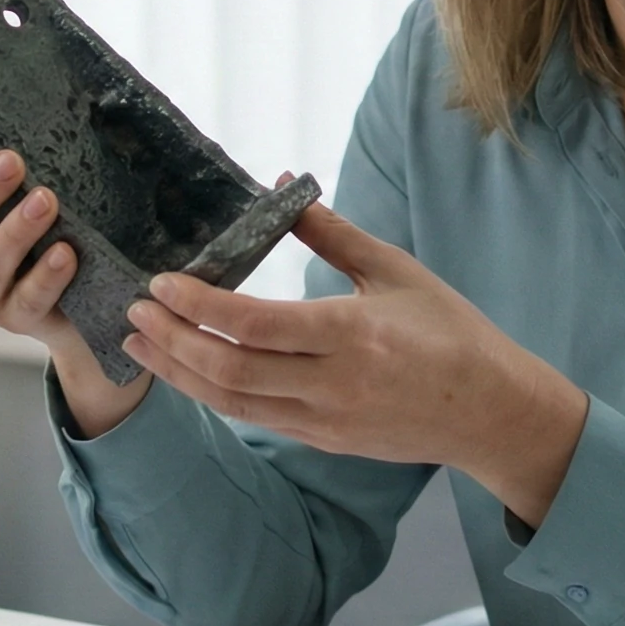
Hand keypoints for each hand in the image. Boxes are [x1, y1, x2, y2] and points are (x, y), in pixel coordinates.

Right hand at [0, 128, 151, 432]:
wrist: (67, 300)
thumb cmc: (35, 231)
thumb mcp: (14, 195)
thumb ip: (6, 166)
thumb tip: (25, 104)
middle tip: (12, 161)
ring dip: (15, 231)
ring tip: (45, 201)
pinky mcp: (14, 320)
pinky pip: (28, 299)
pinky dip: (46, 276)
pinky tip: (65, 253)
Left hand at [117, 200, 590, 524]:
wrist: (490, 412)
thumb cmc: (450, 332)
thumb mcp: (396, 271)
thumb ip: (333, 234)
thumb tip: (282, 185)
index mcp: (354, 334)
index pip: (256, 324)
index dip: (200, 306)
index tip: (162, 283)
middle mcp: (334, 383)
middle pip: (230, 370)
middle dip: (172, 341)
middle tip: (134, 311)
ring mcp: (326, 419)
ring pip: (232, 403)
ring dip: (178, 374)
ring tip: (139, 343)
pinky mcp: (323, 440)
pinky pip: (254, 418)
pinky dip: (211, 394)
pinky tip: (184, 371)